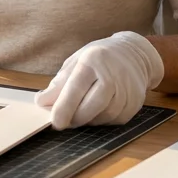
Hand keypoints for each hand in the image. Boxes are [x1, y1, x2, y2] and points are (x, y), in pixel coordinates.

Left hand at [33, 31, 163, 129]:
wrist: (134, 55)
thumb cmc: (99, 58)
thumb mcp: (76, 61)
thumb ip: (59, 83)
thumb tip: (42, 103)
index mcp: (94, 60)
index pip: (77, 88)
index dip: (64, 107)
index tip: (55, 122)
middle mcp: (113, 75)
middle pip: (91, 106)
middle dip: (74, 118)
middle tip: (62, 120)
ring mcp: (127, 91)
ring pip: (102, 117)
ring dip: (86, 119)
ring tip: (80, 110)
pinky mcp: (134, 104)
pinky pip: (112, 121)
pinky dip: (99, 119)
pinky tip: (96, 110)